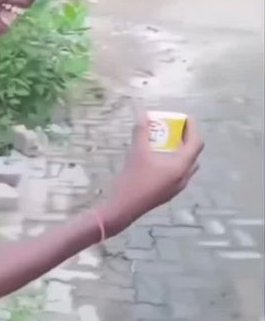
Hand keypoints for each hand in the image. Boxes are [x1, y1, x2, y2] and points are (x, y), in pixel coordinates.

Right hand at [103, 114, 203, 235]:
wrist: (125, 207)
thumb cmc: (133, 179)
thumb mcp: (137, 152)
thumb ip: (141, 131)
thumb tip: (142, 113)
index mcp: (181, 166)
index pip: (196, 142)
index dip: (192, 127)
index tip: (184, 117)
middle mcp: (184, 177)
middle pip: (194, 154)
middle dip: (187, 139)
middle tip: (176, 128)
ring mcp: (178, 187)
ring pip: (187, 165)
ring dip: (182, 152)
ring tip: (168, 143)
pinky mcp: (170, 193)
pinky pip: (180, 174)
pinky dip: (175, 163)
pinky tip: (160, 160)